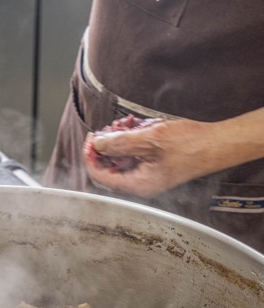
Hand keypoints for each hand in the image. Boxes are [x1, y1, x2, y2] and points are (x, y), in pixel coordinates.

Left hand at [83, 118, 222, 196]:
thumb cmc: (190, 145)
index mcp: (138, 184)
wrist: (217, 145)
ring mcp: (148, 175)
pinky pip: (136, 154)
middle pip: (109, 167)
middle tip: (111, 127)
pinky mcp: (154, 165)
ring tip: (129, 124)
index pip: (101, 176)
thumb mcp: (150, 139)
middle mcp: (141, 183)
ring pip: (122, 158)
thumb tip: (98, 145)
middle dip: (107, 145)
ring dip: (121, 139)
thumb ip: (120, 143)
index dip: (91, 157)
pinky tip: (141, 127)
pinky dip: (134, 140)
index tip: (91, 139)